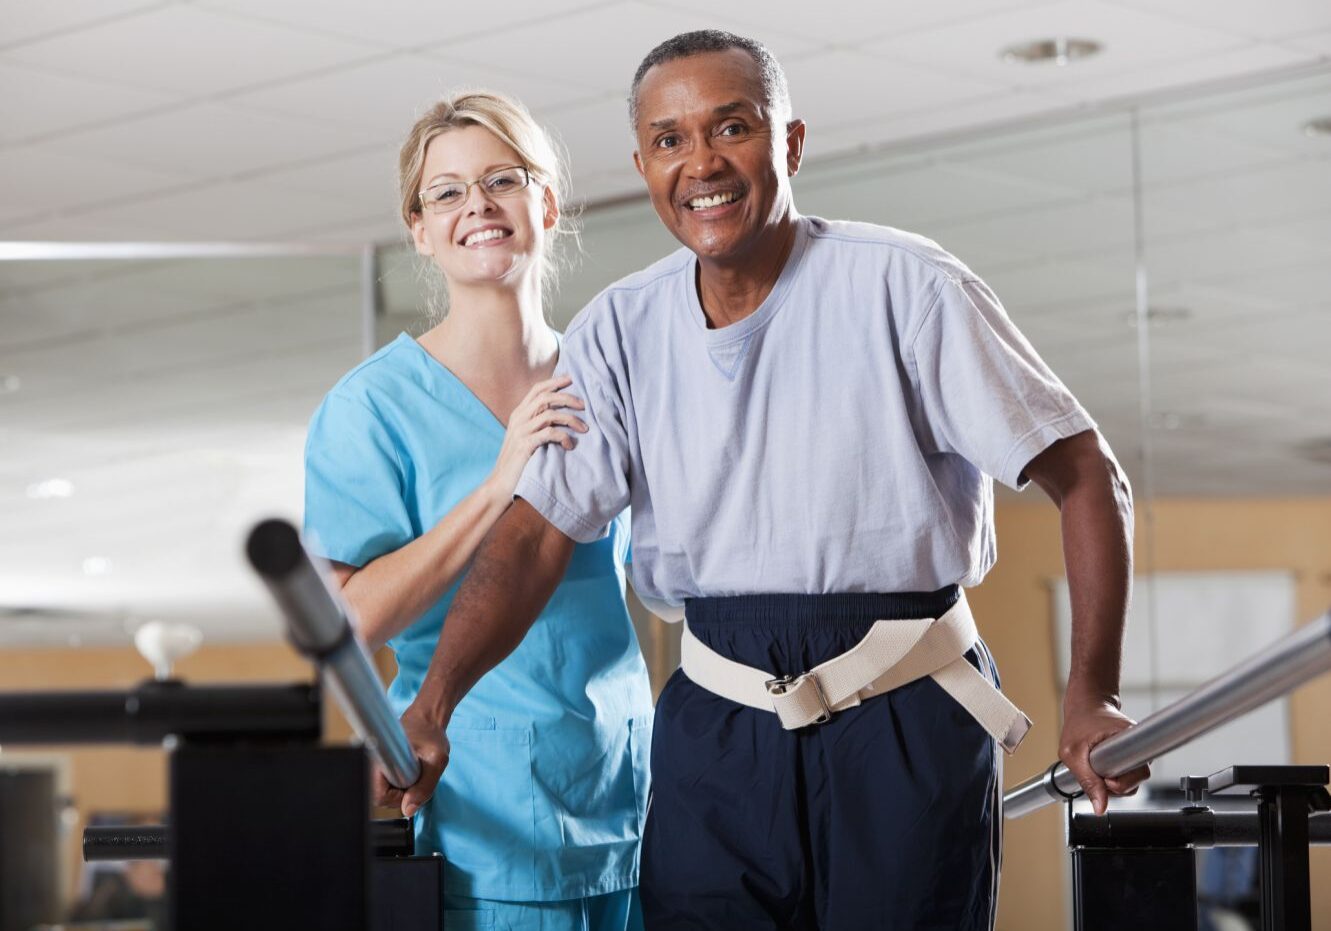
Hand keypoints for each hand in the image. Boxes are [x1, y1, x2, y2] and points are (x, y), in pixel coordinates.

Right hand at [373, 702, 449, 818]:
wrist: (426, 719)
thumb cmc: (431, 734)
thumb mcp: (437, 761)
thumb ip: (425, 787)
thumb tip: (409, 810)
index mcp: (380, 759)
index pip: (379, 796)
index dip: (399, 796)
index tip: (413, 782)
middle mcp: (371, 762)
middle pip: (380, 797)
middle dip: (401, 793)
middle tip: (416, 775)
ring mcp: (373, 765)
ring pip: (383, 793)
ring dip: (401, 788)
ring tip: (413, 770)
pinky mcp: (378, 767)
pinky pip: (386, 786)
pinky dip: (399, 784)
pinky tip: (407, 771)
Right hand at [488, 376, 587, 499]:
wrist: (500, 484)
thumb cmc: (518, 462)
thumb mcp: (526, 438)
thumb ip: (538, 425)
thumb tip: (560, 416)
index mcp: (519, 414)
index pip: (536, 390)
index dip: (554, 382)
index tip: (571, 379)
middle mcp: (519, 419)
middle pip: (545, 398)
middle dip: (567, 398)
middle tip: (584, 406)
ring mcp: (520, 432)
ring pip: (549, 414)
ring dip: (571, 419)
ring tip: (584, 428)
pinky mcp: (525, 445)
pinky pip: (549, 433)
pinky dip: (563, 437)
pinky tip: (570, 445)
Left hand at [1058, 695, 1149, 815]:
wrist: (1086, 706)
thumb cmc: (1079, 724)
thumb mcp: (1073, 753)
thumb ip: (1087, 781)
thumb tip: (1100, 808)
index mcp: (1129, 740)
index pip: (1140, 774)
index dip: (1123, 783)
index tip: (1107, 780)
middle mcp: (1137, 746)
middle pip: (1136, 781)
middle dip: (1115, 785)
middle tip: (1096, 773)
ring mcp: (1135, 750)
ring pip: (1131, 780)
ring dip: (1112, 781)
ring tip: (1096, 767)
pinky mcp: (1131, 754)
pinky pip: (1126, 773)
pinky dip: (1112, 775)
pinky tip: (1101, 766)